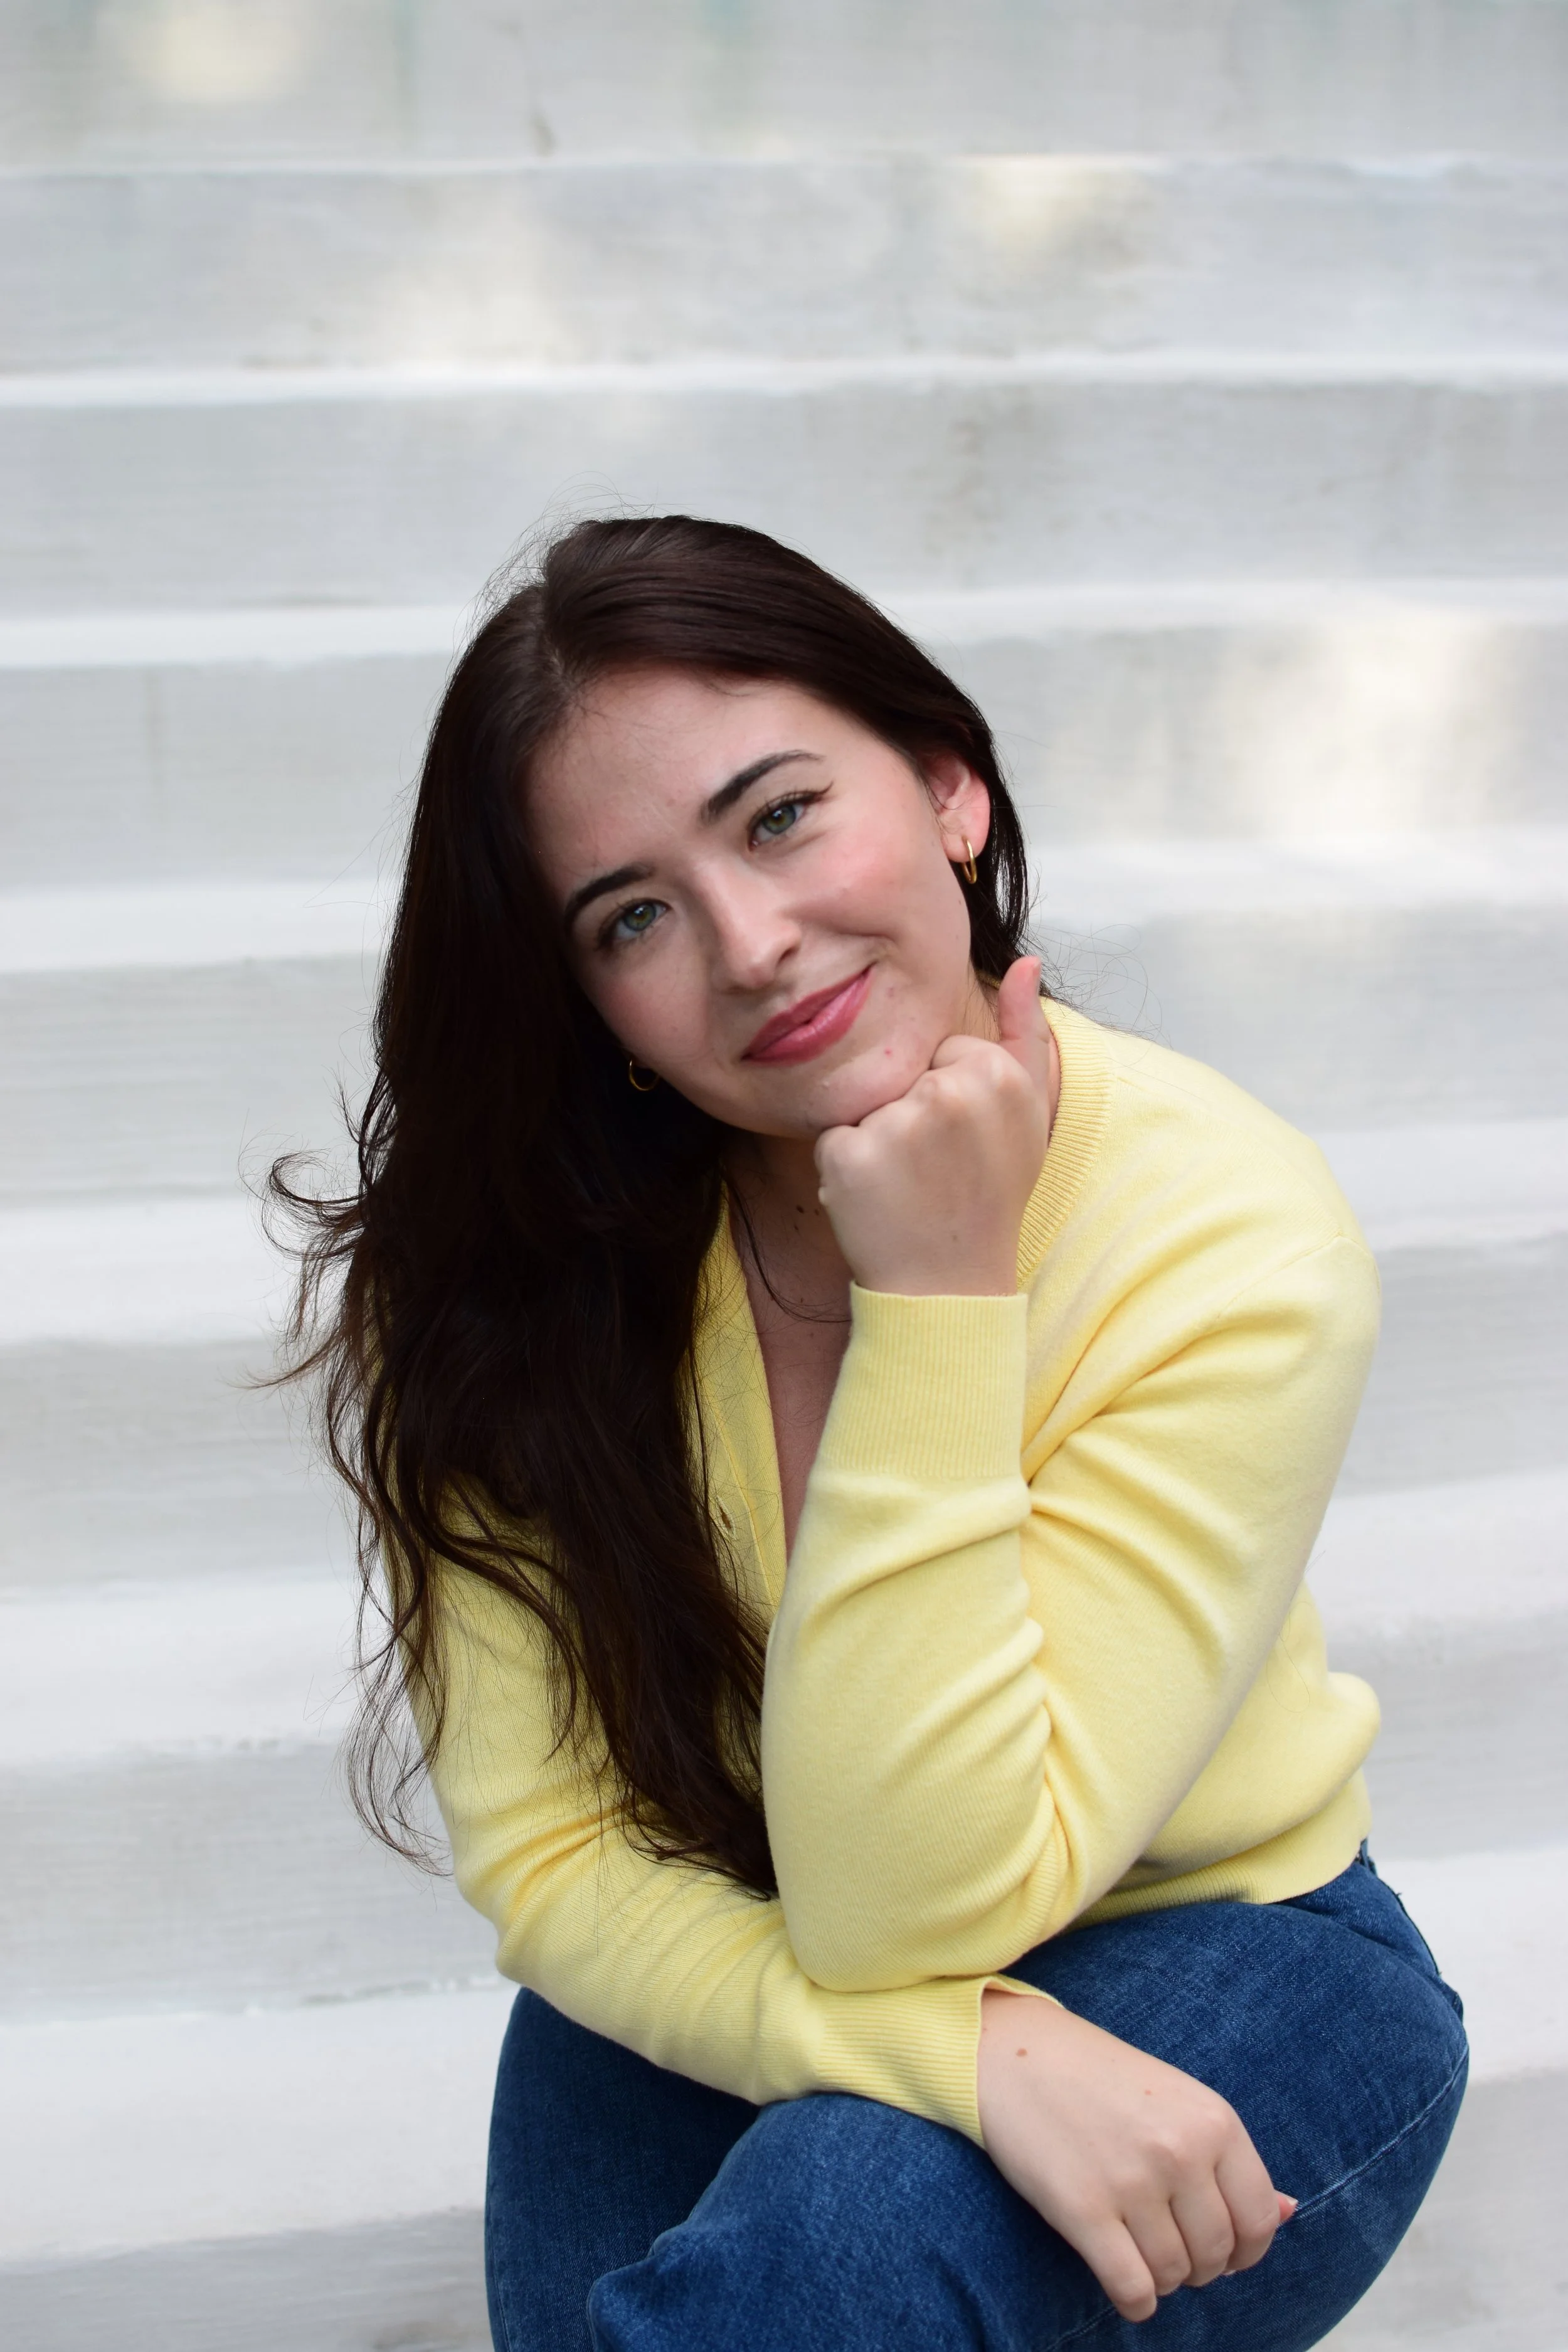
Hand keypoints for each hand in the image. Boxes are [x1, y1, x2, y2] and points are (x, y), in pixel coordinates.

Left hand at [814, 958, 1054, 1294]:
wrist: (951, 1288)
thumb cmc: (989, 1198)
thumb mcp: (1029, 1115)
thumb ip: (1026, 1032)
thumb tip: (1026, 962)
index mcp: (996, 1074)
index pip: (942, 1053)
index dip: (946, 1099)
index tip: (965, 1147)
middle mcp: (950, 1093)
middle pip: (902, 1073)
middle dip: (909, 1115)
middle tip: (936, 1171)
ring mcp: (898, 1125)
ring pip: (867, 1103)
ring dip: (877, 1141)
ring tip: (909, 1188)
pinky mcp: (851, 1155)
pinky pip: (834, 1138)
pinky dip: (844, 1169)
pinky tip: (878, 1202)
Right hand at [977, 1990, 1293, 2322]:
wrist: (1016, 2053)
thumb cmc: (1101, 2079)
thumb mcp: (1179, 2101)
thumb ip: (1231, 2160)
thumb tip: (1288, 2213)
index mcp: (1213, 2120)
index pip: (1259, 2220)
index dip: (1245, 2250)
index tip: (1221, 2248)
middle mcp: (1180, 2151)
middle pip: (1216, 2254)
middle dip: (1199, 2266)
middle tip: (1171, 2244)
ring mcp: (1131, 2181)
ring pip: (1174, 2275)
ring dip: (1163, 2279)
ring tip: (1140, 2251)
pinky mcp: (1083, 2209)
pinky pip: (1132, 2288)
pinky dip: (1136, 2302)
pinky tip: (1126, 2285)